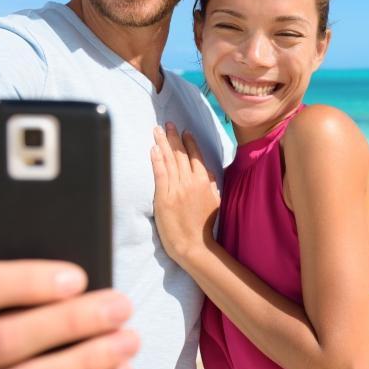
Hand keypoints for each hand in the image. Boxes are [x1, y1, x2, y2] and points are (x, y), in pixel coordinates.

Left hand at [150, 123, 220, 264]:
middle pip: (180, 154)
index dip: (189, 142)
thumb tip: (207, 171)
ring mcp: (176, 189)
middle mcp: (190, 182)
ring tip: (157, 130)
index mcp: (204, 181)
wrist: (193, 245)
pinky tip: (153, 148)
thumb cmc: (204, 226)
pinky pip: (160, 174)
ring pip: (169, 160)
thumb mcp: (215, 201)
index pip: (195, 156)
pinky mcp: (164, 197)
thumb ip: (211, 184)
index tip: (184, 131)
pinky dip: (157, 159)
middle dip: (173, 137)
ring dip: (163, 143)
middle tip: (168, 123)